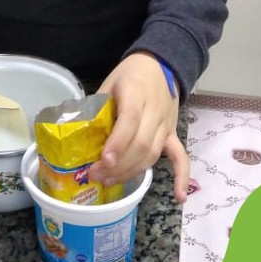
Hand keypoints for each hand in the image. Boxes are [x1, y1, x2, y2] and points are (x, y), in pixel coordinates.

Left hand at [87, 52, 189, 202]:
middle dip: (118, 164)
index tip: (104, 160)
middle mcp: (155, 109)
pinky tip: (179, 197)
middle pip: (142, 143)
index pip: (130, 120)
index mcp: (136, 92)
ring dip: (132, 171)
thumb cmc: (129, 75)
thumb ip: (98, 108)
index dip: (117, 142)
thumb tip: (78, 136)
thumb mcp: (108, 83)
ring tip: (109, 181)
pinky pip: (180, 156)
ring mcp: (166, 123)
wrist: (160, 64)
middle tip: (96, 175)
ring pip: (153, 153)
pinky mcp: (173, 133)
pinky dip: (182, 177)